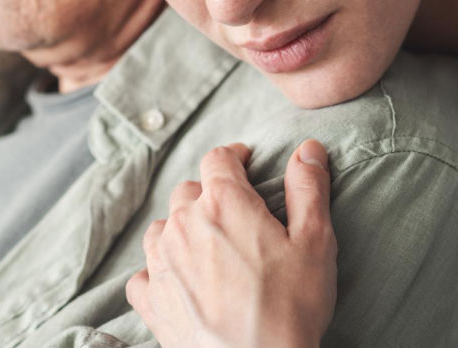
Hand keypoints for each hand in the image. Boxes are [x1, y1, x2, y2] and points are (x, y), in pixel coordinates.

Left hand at [126, 139, 336, 347]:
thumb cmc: (289, 307)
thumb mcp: (314, 243)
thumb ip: (308, 190)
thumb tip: (308, 149)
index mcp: (223, 202)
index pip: (219, 159)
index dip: (234, 157)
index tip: (245, 161)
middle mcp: (183, 223)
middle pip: (189, 192)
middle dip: (210, 196)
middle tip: (234, 214)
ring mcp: (161, 261)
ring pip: (162, 227)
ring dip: (181, 230)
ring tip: (204, 246)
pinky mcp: (151, 299)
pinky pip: (142, 274)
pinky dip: (156, 273)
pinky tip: (174, 281)